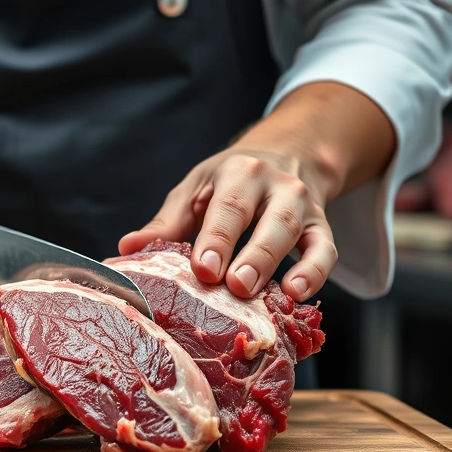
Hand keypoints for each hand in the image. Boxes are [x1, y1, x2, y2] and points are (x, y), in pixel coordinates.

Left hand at [119, 82, 396, 300]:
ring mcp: (302, 207)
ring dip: (282, 267)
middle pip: (269, 222)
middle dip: (253, 256)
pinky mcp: (321, 228)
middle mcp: (276, 186)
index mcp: (238, 173)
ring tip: (271, 297)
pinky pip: (325, 251)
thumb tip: (126, 248)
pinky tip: (299, 294)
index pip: (228, 207)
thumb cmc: (229, 181)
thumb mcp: (196, 190)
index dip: (217, 239)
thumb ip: (166, 223)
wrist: (289, 154)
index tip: (204, 269)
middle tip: (234, 286)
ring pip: (297, 236)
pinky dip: (315, 273)